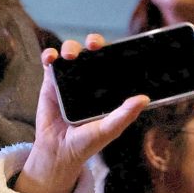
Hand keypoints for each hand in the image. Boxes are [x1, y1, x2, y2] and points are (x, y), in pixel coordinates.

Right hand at [16, 36, 148, 192]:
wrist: (60, 150)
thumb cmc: (88, 141)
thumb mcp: (109, 129)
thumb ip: (125, 114)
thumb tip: (144, 99)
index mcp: (108, 88)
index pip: (114, 63)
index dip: (118, 52)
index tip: (121, 47)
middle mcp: (90, 80)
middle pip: (93, 53)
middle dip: (95, 42)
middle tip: (94, 45)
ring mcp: (70, 79)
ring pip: (72, 53)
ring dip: (71, 48)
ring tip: (70, 56)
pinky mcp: (51, 82)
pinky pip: (50, 64)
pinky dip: (49, 56)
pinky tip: (51, 58)